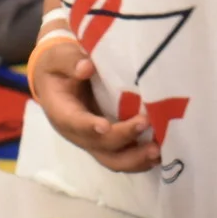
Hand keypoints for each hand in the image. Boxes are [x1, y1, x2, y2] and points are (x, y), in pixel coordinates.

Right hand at [26, 34, 156, 171]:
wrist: (56, 81)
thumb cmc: (58, 67)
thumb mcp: (58, 59)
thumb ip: (69, 61)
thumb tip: (86, 67)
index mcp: (62, 112)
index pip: (74, 122)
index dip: (89, 126)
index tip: (105, 126)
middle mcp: (77, 132)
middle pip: (98, 146)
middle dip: (122, 139)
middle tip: (145, 124)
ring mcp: (93, 140)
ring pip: (112, 159)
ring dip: (135, 159)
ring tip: (158, 152)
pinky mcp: (107, 142)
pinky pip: (123, 155)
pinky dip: (140, 158)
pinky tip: (160, 153)